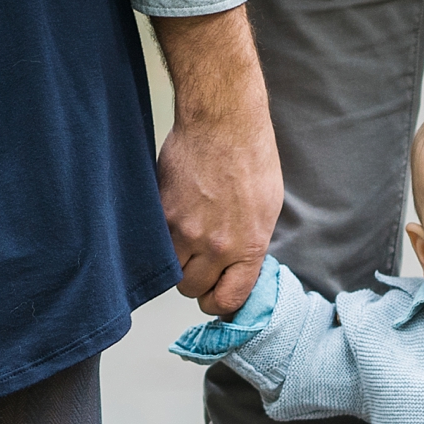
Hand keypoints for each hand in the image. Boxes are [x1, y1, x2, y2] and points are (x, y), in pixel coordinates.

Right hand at [150, 7, 281, 315]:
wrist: (223, 122)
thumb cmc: (251, 158)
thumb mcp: (267, 209)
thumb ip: (250, 245)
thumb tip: (237, 268)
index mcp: (249, 246)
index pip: (228, 300)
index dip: (218, 301)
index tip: (214, 294)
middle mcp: (217, 245)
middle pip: (192, 289)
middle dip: (195, 280)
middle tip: (196, 260)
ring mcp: (186, 230)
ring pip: (170, 270)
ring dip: (174, 262)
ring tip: (182, 240)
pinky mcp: (161, 212)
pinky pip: (155, 243)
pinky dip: (159, 239)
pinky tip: (171, 220)